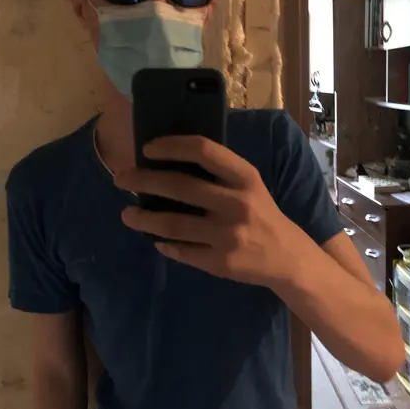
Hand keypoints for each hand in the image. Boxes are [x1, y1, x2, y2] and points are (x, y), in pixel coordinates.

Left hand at [115, 136, 295, 286]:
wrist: (288, 257)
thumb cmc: (261, 213)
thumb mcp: (249, 185)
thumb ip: (218, 173)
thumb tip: (166, 162)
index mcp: (245, 177)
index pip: (203, 150)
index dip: (171, 146)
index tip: (147, 149)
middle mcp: (237, 203)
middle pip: (179, 186)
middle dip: (143, 180)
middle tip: (121, 179)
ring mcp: (228, 235)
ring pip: (172, 224)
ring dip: (142, 218)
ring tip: (126, 214)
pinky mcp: (221, 262)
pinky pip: (181, 251)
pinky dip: (163, 244)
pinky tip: (155, 239)